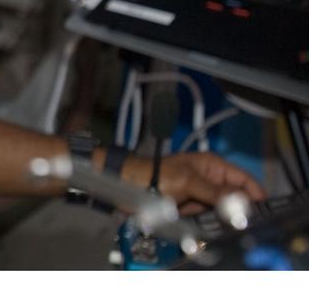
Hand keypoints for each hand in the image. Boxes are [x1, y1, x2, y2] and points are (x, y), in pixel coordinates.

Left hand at [121, 152, 266, 211]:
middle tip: (230, 218)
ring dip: (217, 217)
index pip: (244, 180)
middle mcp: (211, 180)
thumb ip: (216, 192)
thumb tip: (241, 204)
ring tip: (202, 214)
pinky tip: (195, 220)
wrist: (127, 185)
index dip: (255, 194)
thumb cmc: (154, 174)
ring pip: (223, 210)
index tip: (261, 211)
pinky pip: (207, 218)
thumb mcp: (188, 181)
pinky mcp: (192, 208)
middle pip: (236, 198)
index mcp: (213, 166)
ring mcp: (202, 195)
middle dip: (235, 209)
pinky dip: (204, 222)